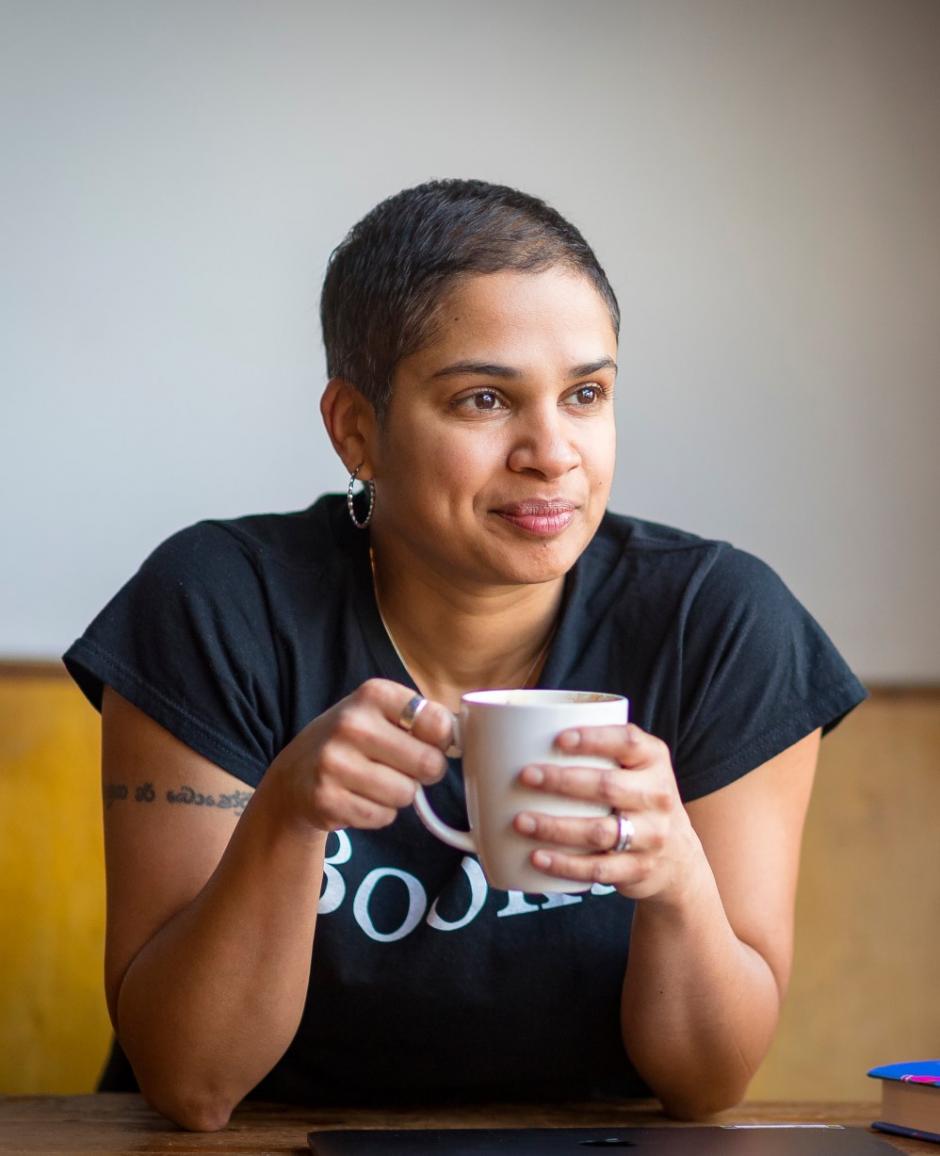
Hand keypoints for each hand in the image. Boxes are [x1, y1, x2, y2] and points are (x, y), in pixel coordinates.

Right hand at [267, 679, 450, 836]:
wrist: (295, 775)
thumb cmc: (353, 741)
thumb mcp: (382, 713)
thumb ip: (425, 719)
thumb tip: (466, 738)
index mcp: (373, 693)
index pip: (438, 723)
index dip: (441, 741)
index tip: (427, 741)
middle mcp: (351, 723)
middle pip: (428, 764)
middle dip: (425, 773)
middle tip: (404, 767)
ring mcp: (335, 763)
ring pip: (407, 794)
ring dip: (400, 794)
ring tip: (374, 781)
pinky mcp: (327, 800)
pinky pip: (384, 817)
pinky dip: (379, 813)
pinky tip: (358, 797)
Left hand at [512, 723, 703, 903]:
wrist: (677, 856)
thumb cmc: (636, 797)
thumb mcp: (633, 767)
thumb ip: (598, 751)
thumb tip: (522, 735)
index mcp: (654, 760)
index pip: (628, 742)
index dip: (594, 738)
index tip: (558, 739)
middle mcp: (658, 795)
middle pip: (608, 786)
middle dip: (562, 781)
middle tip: (525, 776)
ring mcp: (651, 835)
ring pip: (599, 831)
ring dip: (555, 827)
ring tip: (521, 820)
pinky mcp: (638, 869)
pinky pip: (597, 868)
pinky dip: (564, 864)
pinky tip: (537, 857)